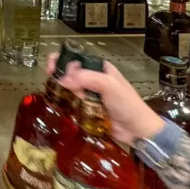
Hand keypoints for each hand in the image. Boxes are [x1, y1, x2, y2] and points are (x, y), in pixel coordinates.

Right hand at [47, 53, 164, 146]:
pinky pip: (73, 103)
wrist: (137, 129)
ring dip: (66, 91)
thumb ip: (86, 78)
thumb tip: (63, 79)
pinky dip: (68, 103)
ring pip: (70, 88)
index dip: (63, 61)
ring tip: (71, 96)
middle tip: (57, 82)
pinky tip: (66, 105)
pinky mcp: (88, 108)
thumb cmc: (127, 104)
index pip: (77, 59)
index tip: (52, 67)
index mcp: (100, 68)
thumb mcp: (109, 85)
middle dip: (62, 76)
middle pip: (70, 73)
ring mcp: (91, 94)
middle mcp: (94, 79)